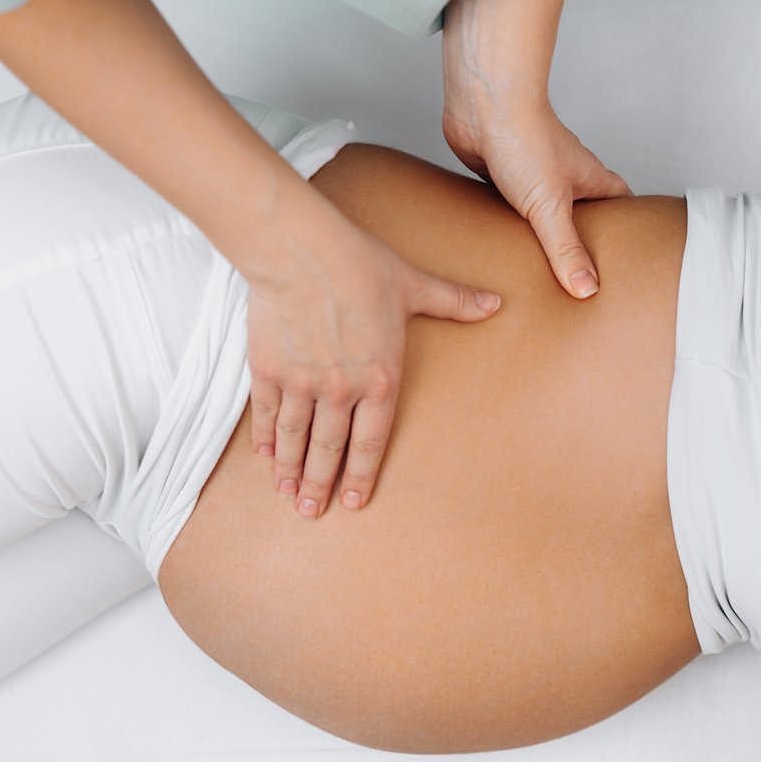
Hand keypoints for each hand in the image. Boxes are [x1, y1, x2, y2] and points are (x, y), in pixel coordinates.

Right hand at [241, 171, 502, 517]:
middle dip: (321, 484)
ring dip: (291, 471)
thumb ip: (454, 302)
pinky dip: (266, 438)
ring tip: (288, 496)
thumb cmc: (360, 264)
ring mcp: (301, 382)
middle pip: (329, 448)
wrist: (301, 249)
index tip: (354, 501)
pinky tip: (265, 457)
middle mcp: (340, 389)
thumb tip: (495, 303)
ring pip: (296, 438)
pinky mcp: (266, 369)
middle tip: (313, 512)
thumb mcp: (414, 285)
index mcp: (380, 378)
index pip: (372, 441)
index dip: (361, 475)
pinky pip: (267, 413)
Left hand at [443, 82, 631, 301]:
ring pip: (544, 211)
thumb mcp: (551, 207)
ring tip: (543, 269)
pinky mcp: (501, 175)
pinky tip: (504, 244)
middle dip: (584, 237)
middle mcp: (564, 176)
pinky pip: (509, 206)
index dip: (628, 224)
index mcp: (589, 178)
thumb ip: (566, 249)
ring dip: (542, 233)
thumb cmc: (525, 139)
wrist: (483, 103)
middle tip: (585, 271)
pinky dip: (509, 224)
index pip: (621, 202)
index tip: (632, 251)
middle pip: (583, 211)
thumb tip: (587, 289)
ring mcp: (532, 175)